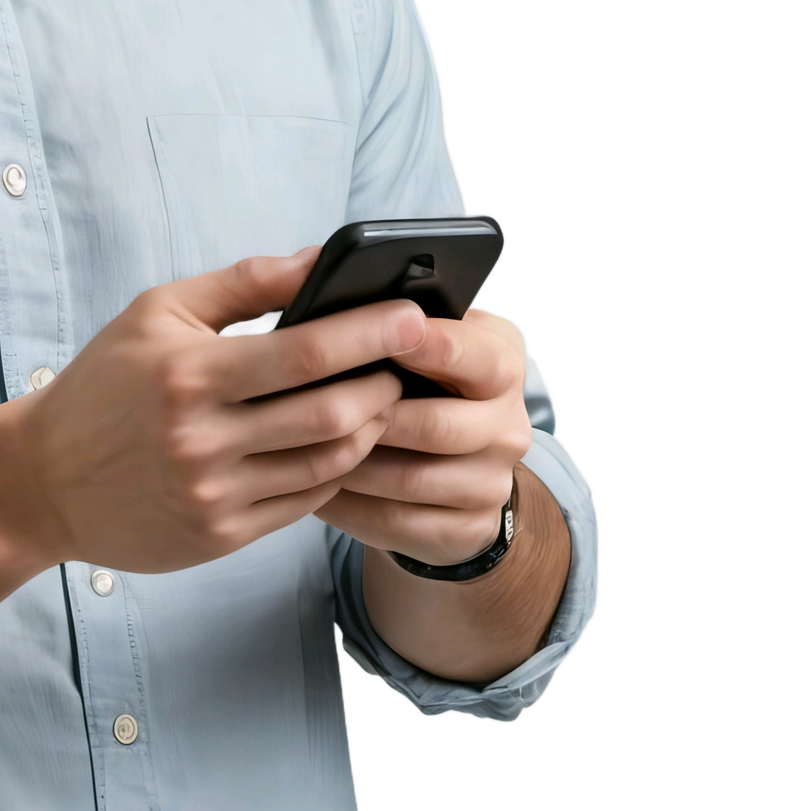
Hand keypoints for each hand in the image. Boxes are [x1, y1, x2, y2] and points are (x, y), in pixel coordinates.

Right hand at [3, 249, 415, 574]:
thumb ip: (244, 284)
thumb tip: (321, 260)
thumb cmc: (105, 381)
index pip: (305, 352)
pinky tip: (345, 442)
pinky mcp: (221, 535)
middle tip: (409, 361)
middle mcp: (204, 439)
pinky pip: (303, 503)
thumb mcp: (158, 310)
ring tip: (384, 399)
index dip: (369, 332)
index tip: (413, 315)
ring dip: (371, 430)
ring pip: (327, 464)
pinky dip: (336, 470)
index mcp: (190, 374)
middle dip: (385, 385)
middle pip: (331, 414)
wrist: (43, 479)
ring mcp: (215, 494)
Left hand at [314, 305, 534, 563]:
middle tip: (314, 405)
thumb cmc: (417, 376)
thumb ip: (389, 310)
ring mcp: (494, 482)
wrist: (453, 459)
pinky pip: (402, 525)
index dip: (423, 346)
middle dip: (371, 416)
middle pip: (436, 426)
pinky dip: (352, 507)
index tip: (374, 334)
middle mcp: (510, 423)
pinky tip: (315, 487)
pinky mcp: (471, 530)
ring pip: (413, 480)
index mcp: (501, 360)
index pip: (472, 354)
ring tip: (299, 447)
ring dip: (352, 464)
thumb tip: (325, 280)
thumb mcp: (420, 334)